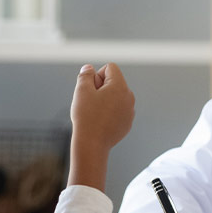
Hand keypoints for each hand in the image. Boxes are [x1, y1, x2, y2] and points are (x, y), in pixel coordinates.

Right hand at [68, 63, 134, 189]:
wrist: (92, 144)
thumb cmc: (86, 117)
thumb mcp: (81, 91)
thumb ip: (85, 75)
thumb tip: (89, 68)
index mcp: (120, 86)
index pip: (110, 68)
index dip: (96, 76)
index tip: (91, 90)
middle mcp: (129, 97)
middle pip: (114, 82)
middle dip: (101, 87)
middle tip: (91, 102)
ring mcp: (130, 111)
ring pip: (115, 97)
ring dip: (105, 100)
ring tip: (95, 112)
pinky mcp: (127, 122)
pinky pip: (118, 110)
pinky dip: (109, 112)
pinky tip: (100, 121)